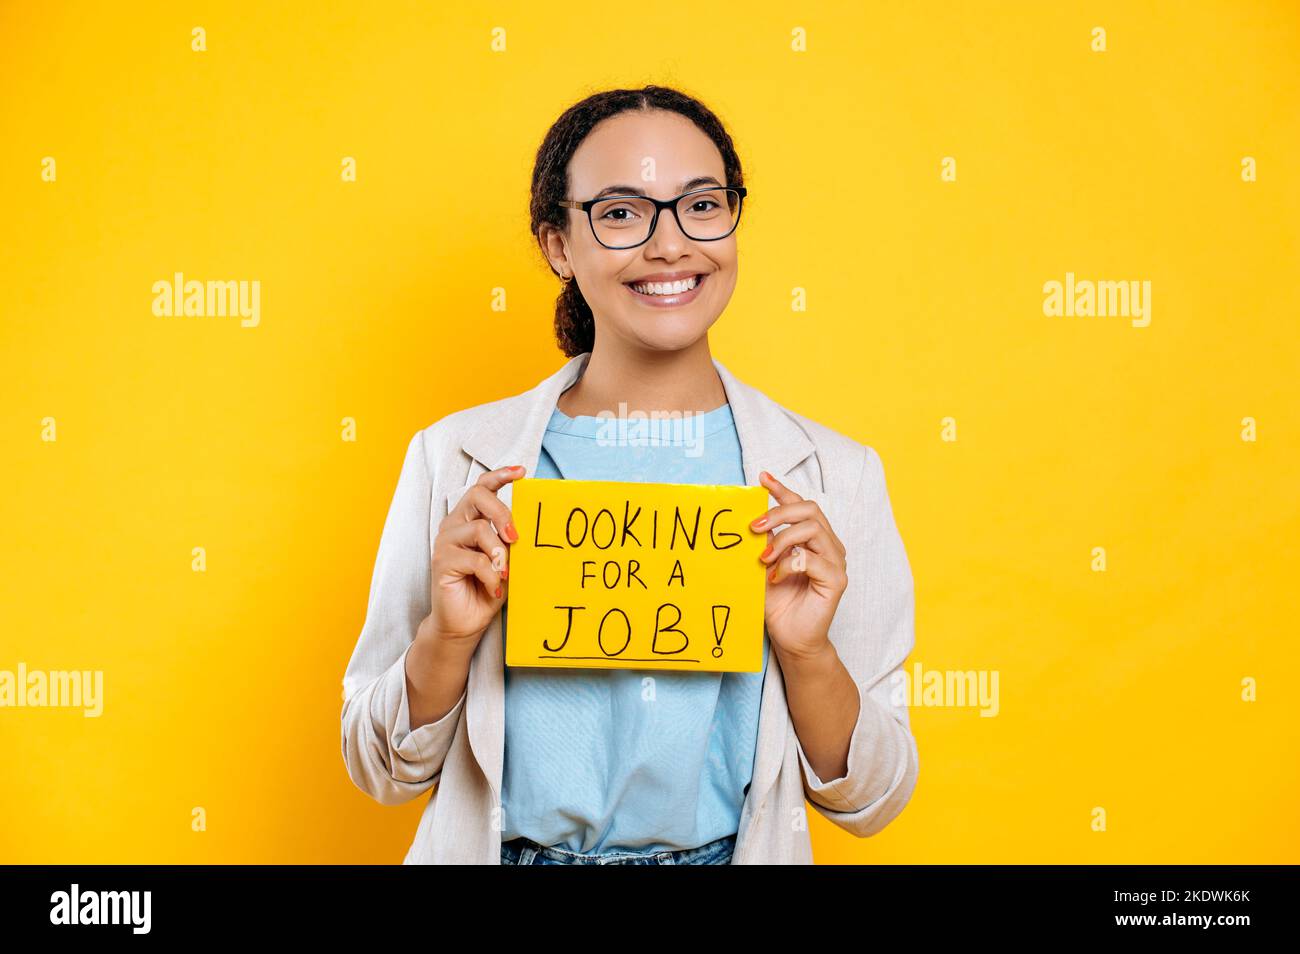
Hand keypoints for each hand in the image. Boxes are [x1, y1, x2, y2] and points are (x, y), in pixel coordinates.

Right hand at [425, 464, 525, 648]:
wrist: (465, 623)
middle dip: (502, 513)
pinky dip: (490, 574)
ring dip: (499, 553)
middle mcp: (455, 524)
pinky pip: (475, 559)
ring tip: (506, 573)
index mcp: (470, 519)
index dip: (500, 476)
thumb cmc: (487, 589)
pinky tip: (494, 587)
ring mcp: (446, 541)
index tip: (521, 472)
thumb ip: (511, 542)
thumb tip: (532, 527)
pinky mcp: (442, 561)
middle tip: (516, 538)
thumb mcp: (506, 561)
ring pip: (479, 529)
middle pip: (478, 496)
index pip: (482, 487)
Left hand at [751, 470, 847, 660]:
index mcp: (813, 539)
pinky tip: (775, 577)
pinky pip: (811, 559)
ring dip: (782, 539)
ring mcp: (835, 562)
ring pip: (813, 529)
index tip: (761, 478)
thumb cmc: (778, 603)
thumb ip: (763, 542)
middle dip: (779, 512)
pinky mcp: (836, 580)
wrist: (790, 638)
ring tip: (763, 558)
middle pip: (810, 509)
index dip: (782, 489)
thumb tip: (749, 516)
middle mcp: (828, 546)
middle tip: (753, 527)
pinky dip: (788, 564)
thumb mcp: (763, 565)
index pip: (800, 505)